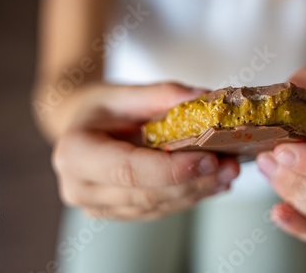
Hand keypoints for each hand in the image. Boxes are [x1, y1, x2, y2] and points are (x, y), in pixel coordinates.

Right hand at [52, 83, 239, 219]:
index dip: (172, 169)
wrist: (80, 127)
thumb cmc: (100, 108)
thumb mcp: (124, 92)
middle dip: (194, 182)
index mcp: (75, 154)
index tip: (210, 158)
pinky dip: (188, 196)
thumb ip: (163, 95)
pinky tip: (213, 183)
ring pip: (157, 207)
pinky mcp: (118, 212)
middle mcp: (80, 188)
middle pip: (147, 194)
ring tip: (228, 173)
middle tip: (231, 166)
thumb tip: (206, 98)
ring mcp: (98, 207)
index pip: (129, 170)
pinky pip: (158, 209)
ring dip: (197, 192)